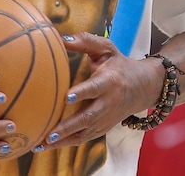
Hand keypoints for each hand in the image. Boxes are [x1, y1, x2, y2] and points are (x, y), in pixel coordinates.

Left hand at [40, 32, 163, 149]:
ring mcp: (105, 119)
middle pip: (87, 117)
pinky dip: (65, 144)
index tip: (67, 97)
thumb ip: (85, 42)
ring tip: (41, 144)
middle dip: (68, 126)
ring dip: (63, 140)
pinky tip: (46, 145)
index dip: (82, 93)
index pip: (95, 88)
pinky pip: (82, 139)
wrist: (142, 87)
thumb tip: (61, 39)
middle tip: (50, 133)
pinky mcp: (101, 129)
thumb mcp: (107, 49)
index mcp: (109, 82)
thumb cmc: (118, 64)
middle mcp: (107, 103)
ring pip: (83, 133)